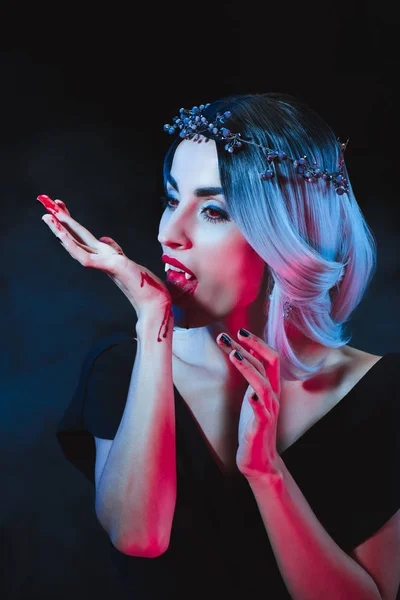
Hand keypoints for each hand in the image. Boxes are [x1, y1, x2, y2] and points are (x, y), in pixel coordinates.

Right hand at [37, 195, 171, 319]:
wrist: (151, 300)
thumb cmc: (140, 283)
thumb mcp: (123, 259)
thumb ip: (112, 248)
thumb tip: (104, 239)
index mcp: (101, 253)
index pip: (81, 233)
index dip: (70, 218)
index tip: (59, 203)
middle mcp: (98, 258)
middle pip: (75, 235)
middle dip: (60, 219)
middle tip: (45, 202)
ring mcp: (101, 263)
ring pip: (75, 245)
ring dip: (60, 231)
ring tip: (48, 217)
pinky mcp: (108, 267)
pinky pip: (84, 256)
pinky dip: (72, 246)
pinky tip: (62, 236)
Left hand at [216, 328, 282, 480]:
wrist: (259, 459)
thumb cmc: (253, 425)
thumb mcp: (252, 395)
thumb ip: (251, 376)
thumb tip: (240, 352)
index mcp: (270, 386)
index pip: (270, 357)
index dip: (256, 342)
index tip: (239, 330)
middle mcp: (272, 395)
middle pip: (269, 363)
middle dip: (251, 347)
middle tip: (232, 335)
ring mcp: (268, 410)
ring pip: (263, 383)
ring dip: (248, 367)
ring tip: (233, 354)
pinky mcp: (261, 426)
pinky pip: (263, 412)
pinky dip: (257, 401)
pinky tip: (251, 395)